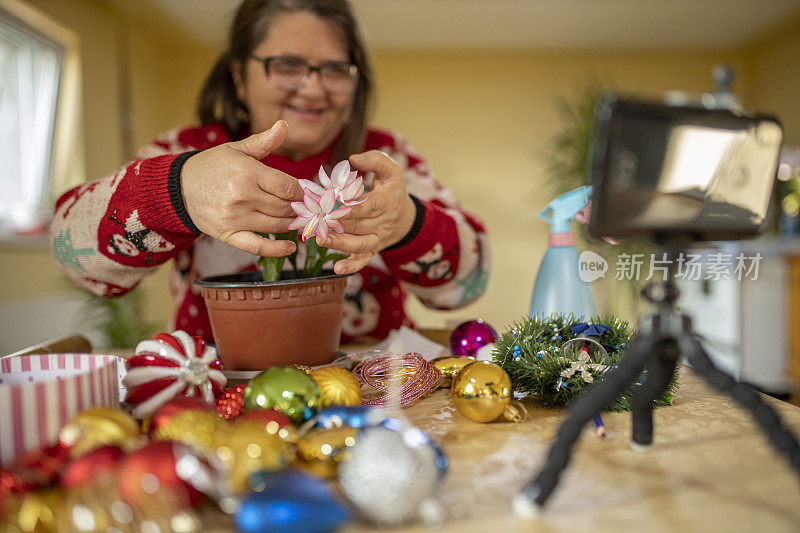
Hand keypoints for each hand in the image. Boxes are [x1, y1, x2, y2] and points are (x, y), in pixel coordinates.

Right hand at [180, 121, 302, 256]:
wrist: (177, 187)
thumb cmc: (211, 166)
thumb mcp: (236, 149)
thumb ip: (264, 141)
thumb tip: (284, 125)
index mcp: (248, 173)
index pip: (288, 187)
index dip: (302, 191)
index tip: (305, 192)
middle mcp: (243, 196)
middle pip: (285, 207)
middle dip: (299, 207)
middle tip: (305, 207)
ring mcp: (236, 217)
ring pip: (276, 225)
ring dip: (292, 223)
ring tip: (298, 219)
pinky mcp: (228, 235)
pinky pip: (257, 246)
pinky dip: (277, 250)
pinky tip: (291, 247)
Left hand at [318, 150, 415, 273]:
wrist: (405, 217)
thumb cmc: (392, 188)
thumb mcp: (391, 169)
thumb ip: (374, 160)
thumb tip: (352, 159)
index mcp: (388, 200)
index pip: (368, 205)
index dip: (349, 206)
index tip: (330, 202)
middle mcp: (384, 222)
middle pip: (359, 225)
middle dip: (337, 222)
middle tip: (316, 218)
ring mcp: (378, 238)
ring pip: (359, 243)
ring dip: (340, 243)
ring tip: (321, 239)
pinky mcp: (373, 249)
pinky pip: (363, 260)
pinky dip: (351, 266)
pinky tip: (336, 269)